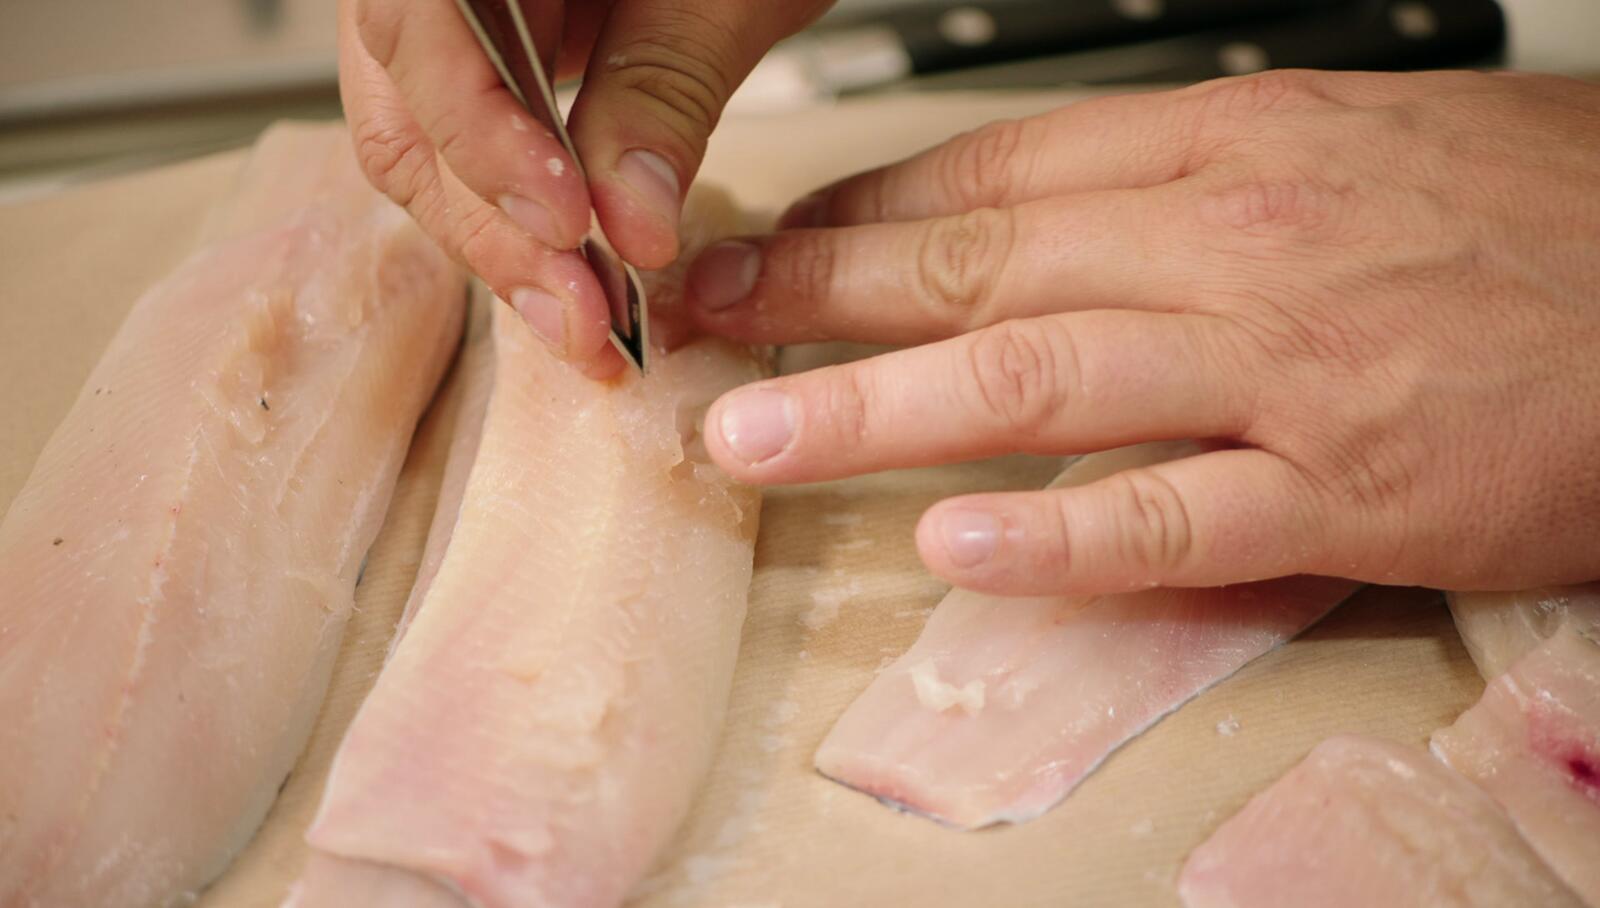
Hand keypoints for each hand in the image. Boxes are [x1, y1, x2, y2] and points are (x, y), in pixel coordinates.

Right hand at [337, 0, 831, 376]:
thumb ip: (664, 89)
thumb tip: (628, 225)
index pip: (414, 27)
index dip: (480, 136)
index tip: (567, 223)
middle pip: (405, 109)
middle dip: (494, 231)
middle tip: (584, 322)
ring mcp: (451, 25)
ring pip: (425, 148)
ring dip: (504, 248)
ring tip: (587, 328)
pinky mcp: (487, 68)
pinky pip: (468, 152)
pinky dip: (522, 224)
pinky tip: (578, 283)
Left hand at [687, 70, 1599, 595]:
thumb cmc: (1525, 212)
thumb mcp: (1339, 140)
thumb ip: (1182, 180)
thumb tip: (1042, 214)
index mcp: (1230, 145)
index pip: (994, 168)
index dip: (857, 215)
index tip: (767, 248)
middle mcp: (1236, 239)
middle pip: (981, 262)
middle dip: (818, 300)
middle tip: (705, 331)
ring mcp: (1286, 366)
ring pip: (1038, 380)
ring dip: (875, 409)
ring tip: (754, 436)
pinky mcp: (1350, 488)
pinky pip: (1175, 515)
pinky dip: (1056, 536)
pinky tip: (953, 544)